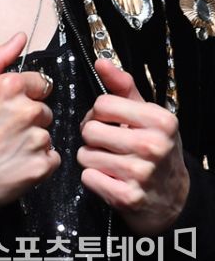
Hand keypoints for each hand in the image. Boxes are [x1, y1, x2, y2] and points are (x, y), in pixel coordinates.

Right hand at [0, 32, 59, 205]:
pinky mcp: (42, 165)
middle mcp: (27, 110)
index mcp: (10, 86)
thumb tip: (21, 37)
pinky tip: (16, 164)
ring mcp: (36, 139)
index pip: (40, 84)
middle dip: (29, 119)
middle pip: (44, 110)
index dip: (25, 96)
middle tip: (4, 132)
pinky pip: (51, 159)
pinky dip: (38, 163)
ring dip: (33, 142)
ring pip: (47, 135)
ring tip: (7, 150)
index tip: (8, 109)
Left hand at [78, 58, 188, 234]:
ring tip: (109, 161)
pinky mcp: (127, 197)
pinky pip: (88, 177)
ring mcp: (140, 173)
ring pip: (85, 155)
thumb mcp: (147, 114)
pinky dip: (93, 178)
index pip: (102, 104)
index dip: (99, 113)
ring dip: (91, 158)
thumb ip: (122, 86)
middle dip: (92, 136)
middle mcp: (152, 146)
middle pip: (90, 130)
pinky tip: (110, 178)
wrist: (174, 198)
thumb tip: (100, 62)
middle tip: (107, 143)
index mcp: (159, 121)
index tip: (109, 121)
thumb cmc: (156, 149)